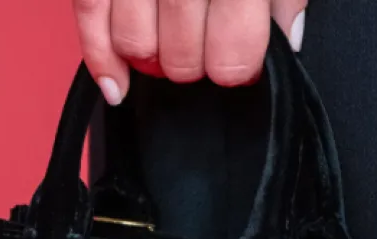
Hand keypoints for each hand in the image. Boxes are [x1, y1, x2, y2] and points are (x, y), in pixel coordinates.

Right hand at [73, 0, 306, 104]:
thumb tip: (287, 41)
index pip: (233, 49)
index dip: (237, 69)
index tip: (239, 67)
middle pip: (181, 54)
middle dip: (194, 67)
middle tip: (204, 53)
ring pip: (134, 42)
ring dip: (151, 61)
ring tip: (168, 51)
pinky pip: (88, 14)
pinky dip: (98, 56)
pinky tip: (117, 86)